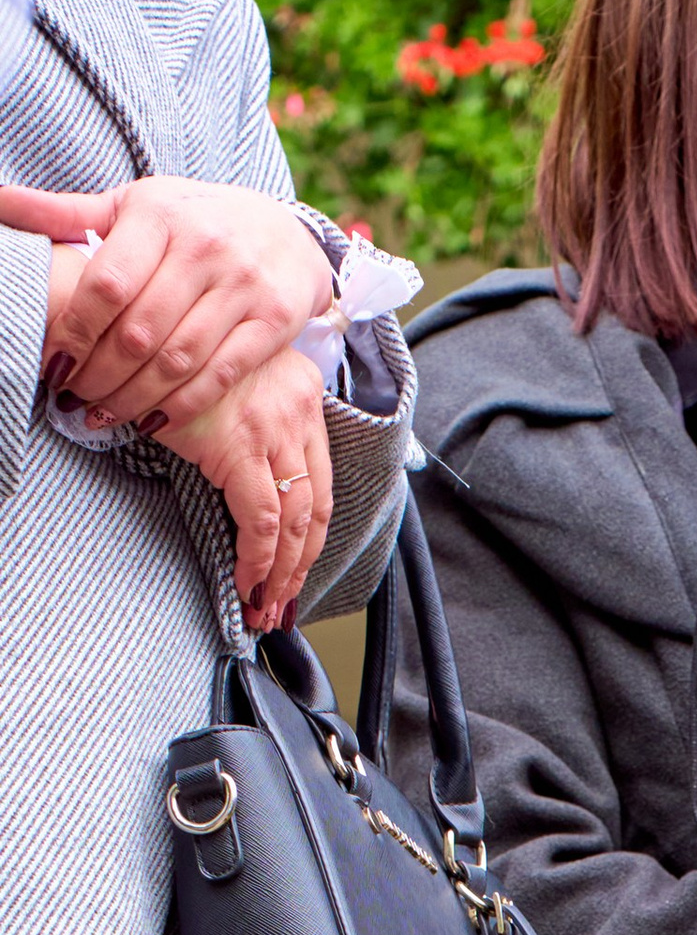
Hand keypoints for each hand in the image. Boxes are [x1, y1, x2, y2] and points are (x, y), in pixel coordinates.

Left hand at [1, 176, 331, 433]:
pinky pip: (220, 376)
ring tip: (105, 415)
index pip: (108, 283)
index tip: (56, 361)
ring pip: (178, 360)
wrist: (286, 231)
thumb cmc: (195, 220)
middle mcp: (204, 247)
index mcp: (159, 213)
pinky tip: (153, 420)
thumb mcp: (135, 205)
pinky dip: (182, 406)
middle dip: (101, 374)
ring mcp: (242, 286)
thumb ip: (69, 212)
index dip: (77, 330)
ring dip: (135, 397)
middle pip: (140, 331)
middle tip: (76, 398)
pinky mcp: (274, 322)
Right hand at [159, 353, 333, 630]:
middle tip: (281, 603)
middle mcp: (300, 409)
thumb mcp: (228, 385)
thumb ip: (250, 427)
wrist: (138, 328)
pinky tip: (247, 582)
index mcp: (303, 394)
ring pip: (295, 521)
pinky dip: (258, 560)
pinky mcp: (241, 445)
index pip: (320, 481)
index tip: (296, 568)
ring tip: (263, 605)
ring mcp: (274, 427)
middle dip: (300, 564)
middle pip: (315, 508)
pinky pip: (262, 520)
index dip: (311, 535)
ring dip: (280, 572)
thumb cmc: (174, 360)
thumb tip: (246, 486)